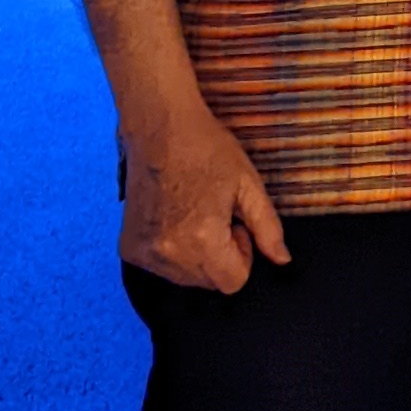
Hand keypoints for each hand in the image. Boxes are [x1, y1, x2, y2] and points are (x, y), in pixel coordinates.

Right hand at [121, 99, 287, 289]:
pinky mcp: (128, 248)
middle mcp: (168, 255)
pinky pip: (160, 267)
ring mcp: (143, 253)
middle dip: (220, 256)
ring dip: (196, 256)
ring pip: (185, 278)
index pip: (233, 282)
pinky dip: (172, 252)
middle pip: (209, 283)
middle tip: (214, 214)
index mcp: (201, 242)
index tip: (234, 223)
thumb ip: (268, 228)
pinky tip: (173, 218)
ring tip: (193, 212)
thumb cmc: (208, 150)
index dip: (242, 255)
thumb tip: (282, 260)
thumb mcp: (248, 185)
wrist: (160, 127)